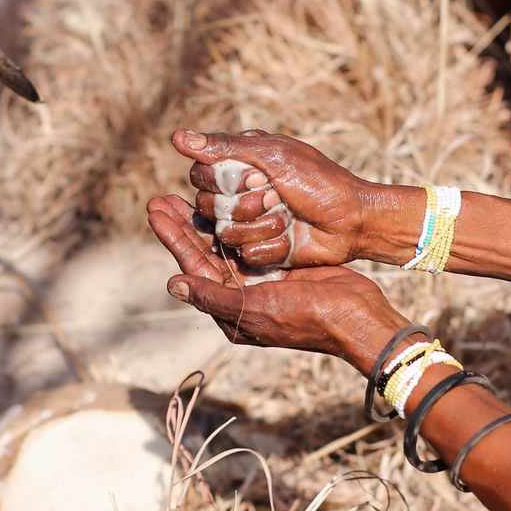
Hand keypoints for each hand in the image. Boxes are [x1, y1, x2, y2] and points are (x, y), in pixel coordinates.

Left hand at [147, 196, 405, 365]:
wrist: (354, 315)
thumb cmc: (305, 318)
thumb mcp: (255, 308)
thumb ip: (214, 295)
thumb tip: (173, 283)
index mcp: (229, 309)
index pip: (193, 266)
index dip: (174, 237)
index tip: (155, 208)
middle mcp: (240, 294)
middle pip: (204, 253)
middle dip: (183, 225)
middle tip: (161, 197)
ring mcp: (260, 278)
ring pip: (225, 244)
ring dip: (206, 220)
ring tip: (187, 193)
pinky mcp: (280, 263)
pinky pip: (250, 238)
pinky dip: (237, 220)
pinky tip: (227, 199)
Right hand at [173, 129, 392, 269]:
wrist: (352, 219)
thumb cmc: (318, 181)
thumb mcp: (273, 156)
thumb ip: (224, 148)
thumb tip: (176, 137)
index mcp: (239, 167)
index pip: (199, 176)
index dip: (220, 180)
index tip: (255, 175)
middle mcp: (238, 196)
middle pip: (206, 207)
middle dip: (244, 204)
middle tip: (274, 195)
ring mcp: (248, 225)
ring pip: (226, 233)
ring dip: (261, 224)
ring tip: (286, 216)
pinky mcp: (260, 251)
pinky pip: (247, 254)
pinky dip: (272, 245)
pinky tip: (291, 238)